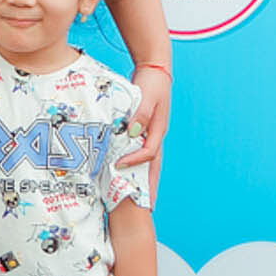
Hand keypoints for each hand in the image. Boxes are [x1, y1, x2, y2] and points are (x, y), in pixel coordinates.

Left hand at [117, 65, 170, 193]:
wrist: (154, 68)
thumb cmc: (151, 81)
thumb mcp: (147, 96)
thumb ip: (141, 113)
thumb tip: (134, 132)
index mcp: (158, 129)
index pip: (148, 153)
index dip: (133, 162)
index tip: (117, 167)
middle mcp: (156, 134)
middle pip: (153, 165)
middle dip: (150, 186)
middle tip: (147, 207)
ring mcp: (151, 132)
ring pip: (148, 161)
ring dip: (143, 178)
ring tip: (137, 196)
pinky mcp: (144, 128)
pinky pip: (139, 150)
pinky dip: (134, 162)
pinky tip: (124, 169)